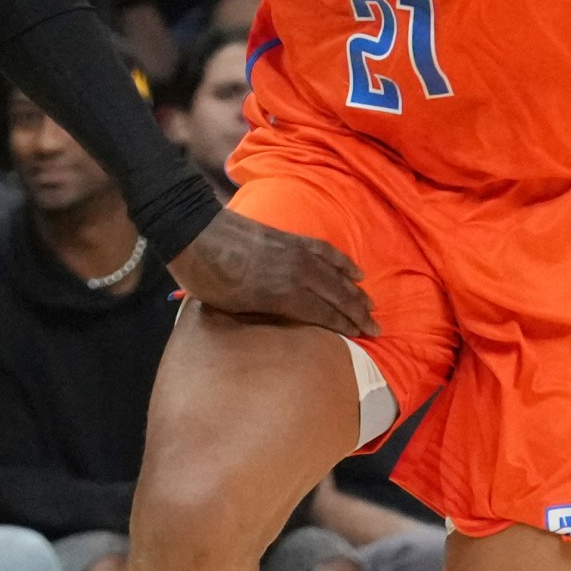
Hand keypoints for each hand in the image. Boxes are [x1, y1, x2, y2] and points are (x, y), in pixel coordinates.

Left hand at [168, 210, 374, 337]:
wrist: (194, 234)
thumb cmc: (206, 278)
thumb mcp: (233, 307)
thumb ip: (264, 314)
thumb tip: (285, 322)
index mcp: (282, 295)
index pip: (324, 314)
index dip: (345, 326)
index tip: (363, 336)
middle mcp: (296, 274)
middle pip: (336, 295)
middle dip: (358, 312)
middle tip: (376, 327)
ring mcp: (295, 253)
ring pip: (336, 274)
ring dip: (355, 291)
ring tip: (370, 305)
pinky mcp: (289, 238)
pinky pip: (324, 250)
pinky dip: (342, 262)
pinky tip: (355, 271)